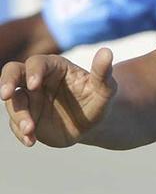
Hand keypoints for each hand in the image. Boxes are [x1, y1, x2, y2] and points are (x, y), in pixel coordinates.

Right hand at [0, 48, 116, 147]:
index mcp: (54, 67)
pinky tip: (31, 141)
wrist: (93, 123)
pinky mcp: (27, 117)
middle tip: (5, 94)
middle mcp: (37, 80)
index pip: (37, 63)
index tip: (34, 85)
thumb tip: (107, 51)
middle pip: (12, 72)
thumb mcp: (105, 88)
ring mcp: (29, 99)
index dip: (33, 72)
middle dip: (6, 82)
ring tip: (30, 130)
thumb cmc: (99, 99)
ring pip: (13, 102)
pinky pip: (16, 123)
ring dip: (18, 116)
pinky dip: (20, 132)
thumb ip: (103, 72)